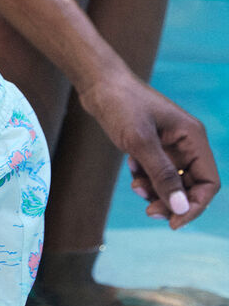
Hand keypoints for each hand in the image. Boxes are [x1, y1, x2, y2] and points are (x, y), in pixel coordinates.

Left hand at [78, 69, 219, 228]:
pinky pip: (156, 172)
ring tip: (135, 187)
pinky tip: (131, 168)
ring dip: (155, 190)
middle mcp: (185, 142)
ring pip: (171, 181)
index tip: (172, 222)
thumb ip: (162, 176)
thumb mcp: (141, 143)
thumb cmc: (121, 105)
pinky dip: (145, 177)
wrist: (98, 84)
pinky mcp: (152, 145)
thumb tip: (180, 208)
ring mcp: (168, 144)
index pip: (208, 182)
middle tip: (149, 212)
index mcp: (192, 137)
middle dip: (171, 201)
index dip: (194, 206)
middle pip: (190, 186)